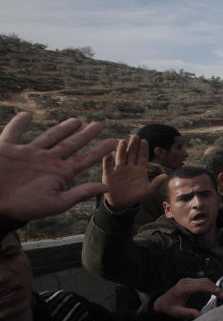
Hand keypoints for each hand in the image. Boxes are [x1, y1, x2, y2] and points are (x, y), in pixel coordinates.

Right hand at [0, 112, 115, 221]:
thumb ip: (80, 194)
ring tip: (77, 121)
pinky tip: (26, 114)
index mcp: (58, 174)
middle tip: (99, 125)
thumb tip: (108, 187)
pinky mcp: (7, 149)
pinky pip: (13, 132)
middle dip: (85, 135)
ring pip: (48, 136)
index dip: (99, 151)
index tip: (114, 142)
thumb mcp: (55, 202)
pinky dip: (18, 123)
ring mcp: (27, 154)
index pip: (84, 160)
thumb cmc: (22, 207)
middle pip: (70, 144)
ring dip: (62, 128)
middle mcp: (45, 161)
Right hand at [102, 135, 166, 209]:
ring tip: (123, 140)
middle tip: (135, 135)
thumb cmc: (136, 196)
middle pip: (131, 154)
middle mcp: (129, 167)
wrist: (121, 204)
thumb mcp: (148, 191)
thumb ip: (156, 184)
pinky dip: (107, 160)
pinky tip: (109, 153)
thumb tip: (165, 175)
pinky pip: (107, 166)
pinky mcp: (108, 175)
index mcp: (139, 169)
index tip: (145, 141)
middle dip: (133, 145)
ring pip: (120, 157)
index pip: (142, 157)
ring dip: (121, 149)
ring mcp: (119, 170)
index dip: (143, 149)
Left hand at [153, 277, 222, 319]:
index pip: (201, 286)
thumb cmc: (169, 307)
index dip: (212, 289)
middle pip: (204, 281)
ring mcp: (187, 280)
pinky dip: (209, 285)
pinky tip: (213, 290)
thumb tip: (199, 315)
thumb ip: (188, 313)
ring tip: (220, 294)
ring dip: (213, 286)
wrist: (162, 302)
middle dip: (215, 288)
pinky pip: (201, 281)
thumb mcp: (177, 312)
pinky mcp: (189, 281)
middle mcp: (186, 282)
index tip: (221, 294)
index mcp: (183, 289)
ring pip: (204, 280)